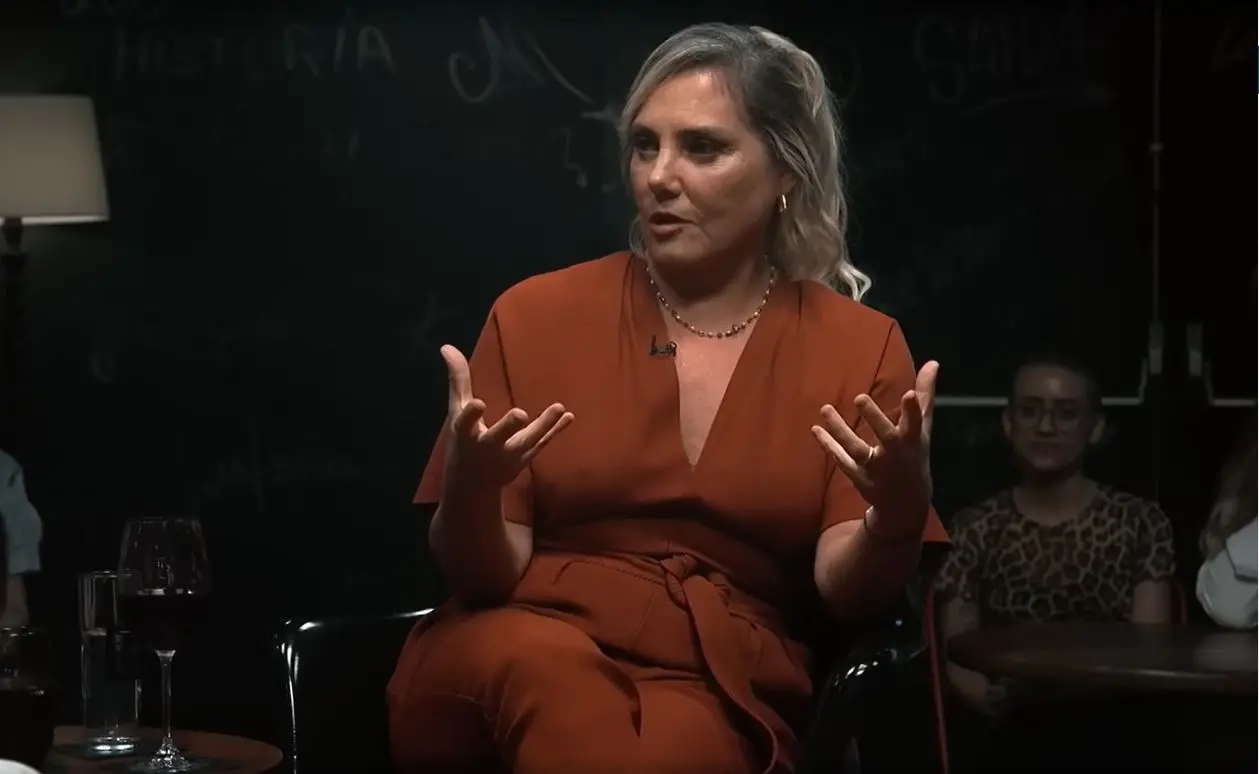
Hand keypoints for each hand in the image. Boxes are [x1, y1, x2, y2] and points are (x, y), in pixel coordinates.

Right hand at [440, 345, 573, 494]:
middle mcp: (486, 447)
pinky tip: (568, 416)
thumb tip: (447, 346)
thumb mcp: (456, 412)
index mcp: (465, 434)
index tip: (478, 403)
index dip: (471, 415)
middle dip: (508, 427)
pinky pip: (542, 444)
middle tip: (520, 414)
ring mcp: (508, 456)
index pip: (465, 423)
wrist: (472, 485)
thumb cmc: (463, 440)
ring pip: (527, 442)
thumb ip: (458, 380)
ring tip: (559, 408)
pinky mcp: (525, 459)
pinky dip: (555, 431)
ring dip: (543, 426)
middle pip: (498, 437)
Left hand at [811, 361, 938, 535]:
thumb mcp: (922, 428)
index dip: (913, 410)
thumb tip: (932, 363)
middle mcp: (896, 455)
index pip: (916, 423)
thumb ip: (924, 396)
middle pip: (886, 437)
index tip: (909, 394)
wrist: (906, 503)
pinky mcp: (859, 477)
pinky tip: (816, 429)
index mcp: (913, 441)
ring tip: (825, 409)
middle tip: (859, 397)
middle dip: (875, 419)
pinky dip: (828, 445)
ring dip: (840, 430)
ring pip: (856, 449)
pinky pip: (841, 460)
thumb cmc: (914, 456)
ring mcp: (876, 469)